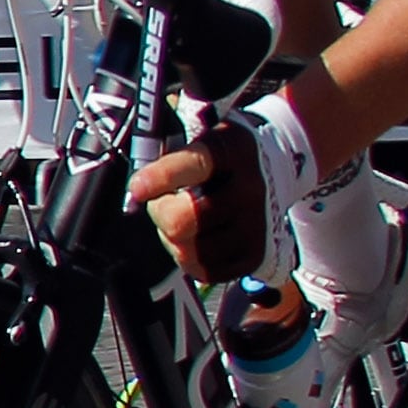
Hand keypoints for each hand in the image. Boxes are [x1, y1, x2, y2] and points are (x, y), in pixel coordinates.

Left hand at [135, 115, 276, 283]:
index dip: (160, 178)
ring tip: (183, 219)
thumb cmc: (216, 160)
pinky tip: (195, 238)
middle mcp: (250, 190)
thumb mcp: (196, 137)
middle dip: (160, 212)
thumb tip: (136, 188)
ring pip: (187, 251)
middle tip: (163, 201)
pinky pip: (203, 270)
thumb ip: (162, 151)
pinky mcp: (255, 256)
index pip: (194, 164)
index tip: (137, 188)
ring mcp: (256, 226)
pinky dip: (189, 258)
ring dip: (172, 238)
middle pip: (180, 221)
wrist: (272, 175)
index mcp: (231, 150)